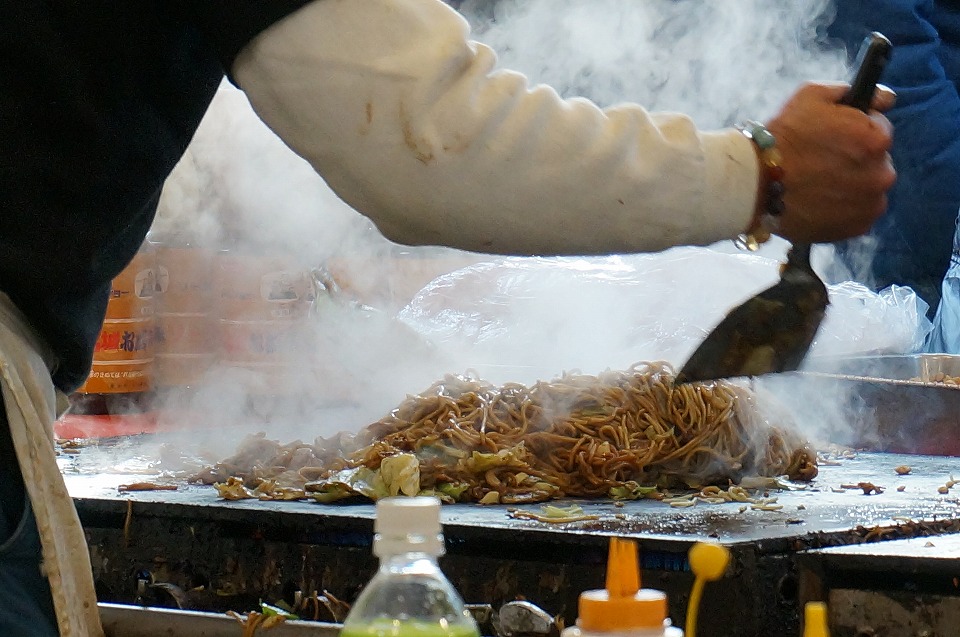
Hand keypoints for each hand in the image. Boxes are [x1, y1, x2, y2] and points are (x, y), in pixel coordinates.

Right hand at [764, 82, 895, 243]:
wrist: (756, 183)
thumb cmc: (782, 137)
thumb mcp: (812, 95)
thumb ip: (851, 93)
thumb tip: (885, 98)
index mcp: (876, 139)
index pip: (879, 129)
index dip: (855, 130)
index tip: (832, 138)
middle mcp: (881, 174)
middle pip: (876, 162)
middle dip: (856, 160)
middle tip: (821, 162)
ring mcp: (870, 204)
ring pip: (869, 189)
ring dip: (852, 185)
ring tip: (819, 184)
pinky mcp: (856, 228)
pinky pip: (859, 214)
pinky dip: (844, 209)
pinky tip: (821, 202)